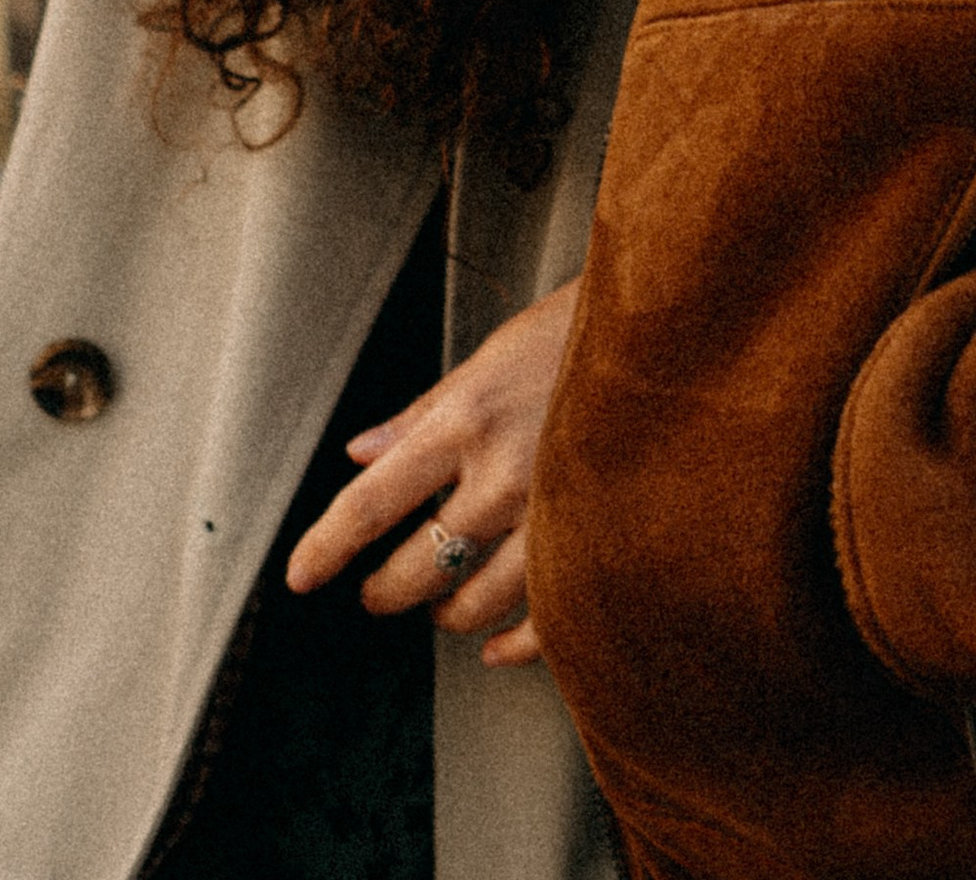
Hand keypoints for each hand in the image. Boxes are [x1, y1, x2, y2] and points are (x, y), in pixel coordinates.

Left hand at [284, 275, 579, 668]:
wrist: (675, 328)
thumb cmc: (581, 330)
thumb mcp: (491, 355)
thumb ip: (423, 412)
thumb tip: (360, 453)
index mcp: (466, 419)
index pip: (373, 500)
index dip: (327, 546)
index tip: (300, 577)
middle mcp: (502, 474)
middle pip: (418, 565)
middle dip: (386, 590)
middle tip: (375, 592)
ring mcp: (554, 515)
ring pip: (475, 601)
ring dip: (447, 613)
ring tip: (440, 606)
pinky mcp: (599, 541)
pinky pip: (545, 622)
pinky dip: (513, 644)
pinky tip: (497, 647)